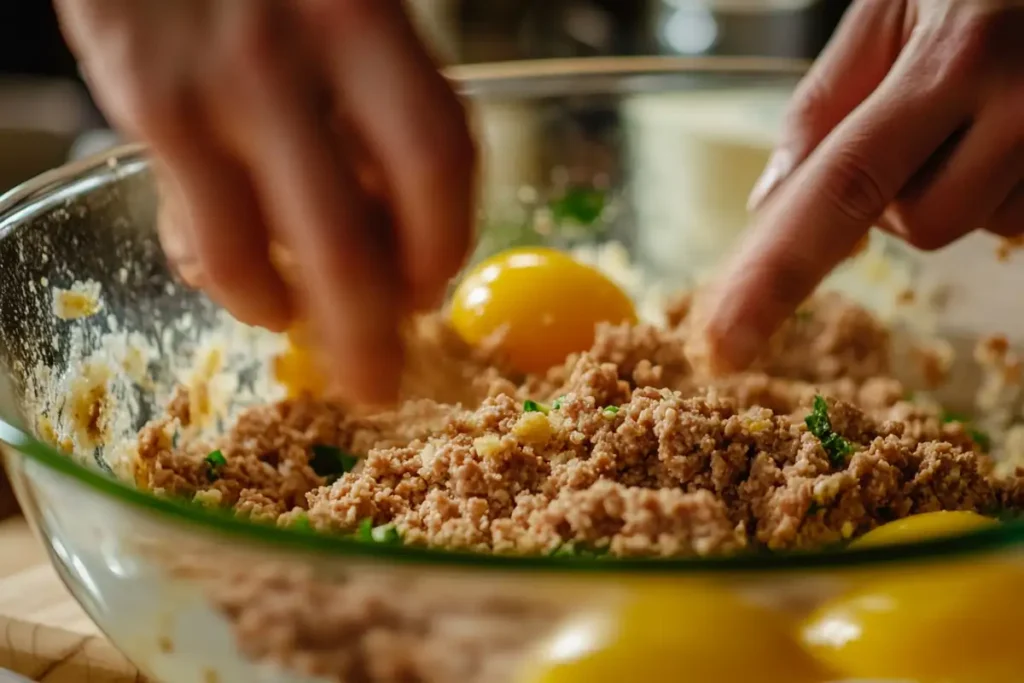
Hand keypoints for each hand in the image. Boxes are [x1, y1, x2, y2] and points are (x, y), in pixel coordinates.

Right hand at [54, 0, 475, 403]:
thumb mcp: (345, 1)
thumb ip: (378, 93)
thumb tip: (400, 216)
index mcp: (368, 18)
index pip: (441, 155)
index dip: (447, 241)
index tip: (434, 284)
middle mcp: (295, 55)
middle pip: (357, 240)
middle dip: (373, 333)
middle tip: (382, 383)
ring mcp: (215, 88)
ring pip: (269, 259)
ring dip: (299, 319)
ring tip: (310, 332)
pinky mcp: (146, 108)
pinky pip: (202, 237)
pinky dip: (235, 286)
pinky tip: (255, 296)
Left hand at [698, 0, 1023, 372]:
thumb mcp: (893, 7)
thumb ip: (826, 104)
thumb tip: (769, 203)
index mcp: (953, 57)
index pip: (840, 188)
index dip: (775, 274)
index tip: (721, 343)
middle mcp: (1020, 106)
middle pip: (915, 224)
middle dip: (895, 188)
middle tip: (921, 112)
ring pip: (969, 224)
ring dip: (954, 182)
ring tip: (983, 103)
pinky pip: (1016, 216)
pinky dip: (998, 184)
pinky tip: (1013, 124)